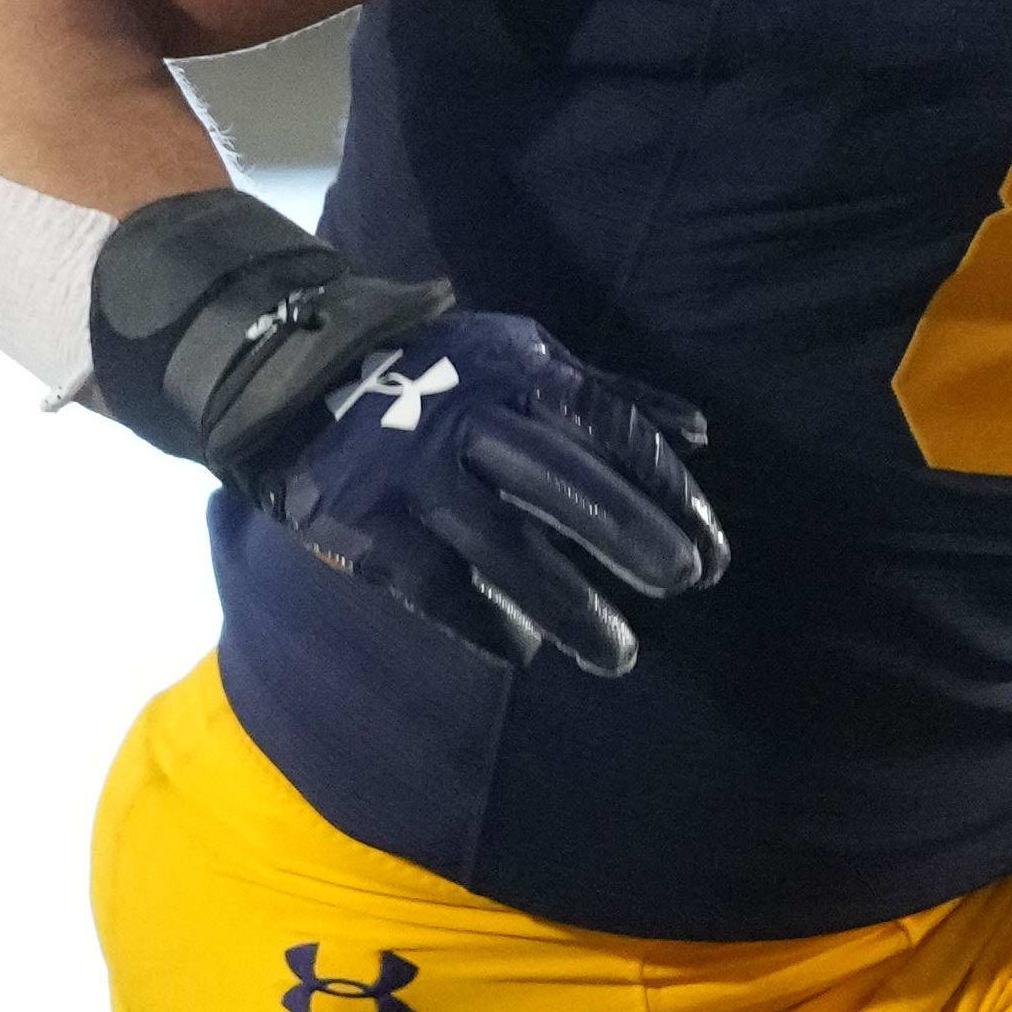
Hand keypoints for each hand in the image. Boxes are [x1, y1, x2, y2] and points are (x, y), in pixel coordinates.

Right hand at [256, 307, 728, 676]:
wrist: (298, 376)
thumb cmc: (439, 369)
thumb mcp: (525, 356)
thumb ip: (609, 393)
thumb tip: (702, 434)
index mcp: (520, 373)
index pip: (611, 426)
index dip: (666, 488)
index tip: (713, 548)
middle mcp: (471, 418)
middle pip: (561, 481)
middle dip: (629, 534)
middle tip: (687, 583)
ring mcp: (415, 473)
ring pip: (501, 546)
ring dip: (568, 605)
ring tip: (619, 655)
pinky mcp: (367, 522)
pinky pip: (434, 585)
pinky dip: (482, 623)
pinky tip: (523, 654)